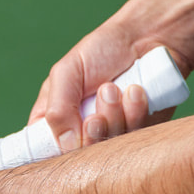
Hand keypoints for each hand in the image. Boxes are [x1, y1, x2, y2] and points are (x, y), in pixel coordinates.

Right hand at [28, 26, 187, 151]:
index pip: (45, 150)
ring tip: (116, 87)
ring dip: (115, 116)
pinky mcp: (137, 134)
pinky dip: (136, 114)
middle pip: (81, 156)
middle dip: (94, 129)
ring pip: (108, 148)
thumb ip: (57, 109)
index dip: (58, 148)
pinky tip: (136, 91)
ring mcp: (110, 134)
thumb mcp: (67, 71)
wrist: (147, 37)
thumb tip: (66, 144)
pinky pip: (134, 139)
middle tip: (102, 100)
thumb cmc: (103, 49)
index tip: (72, 132)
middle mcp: (82, 132)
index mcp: (57, 118)